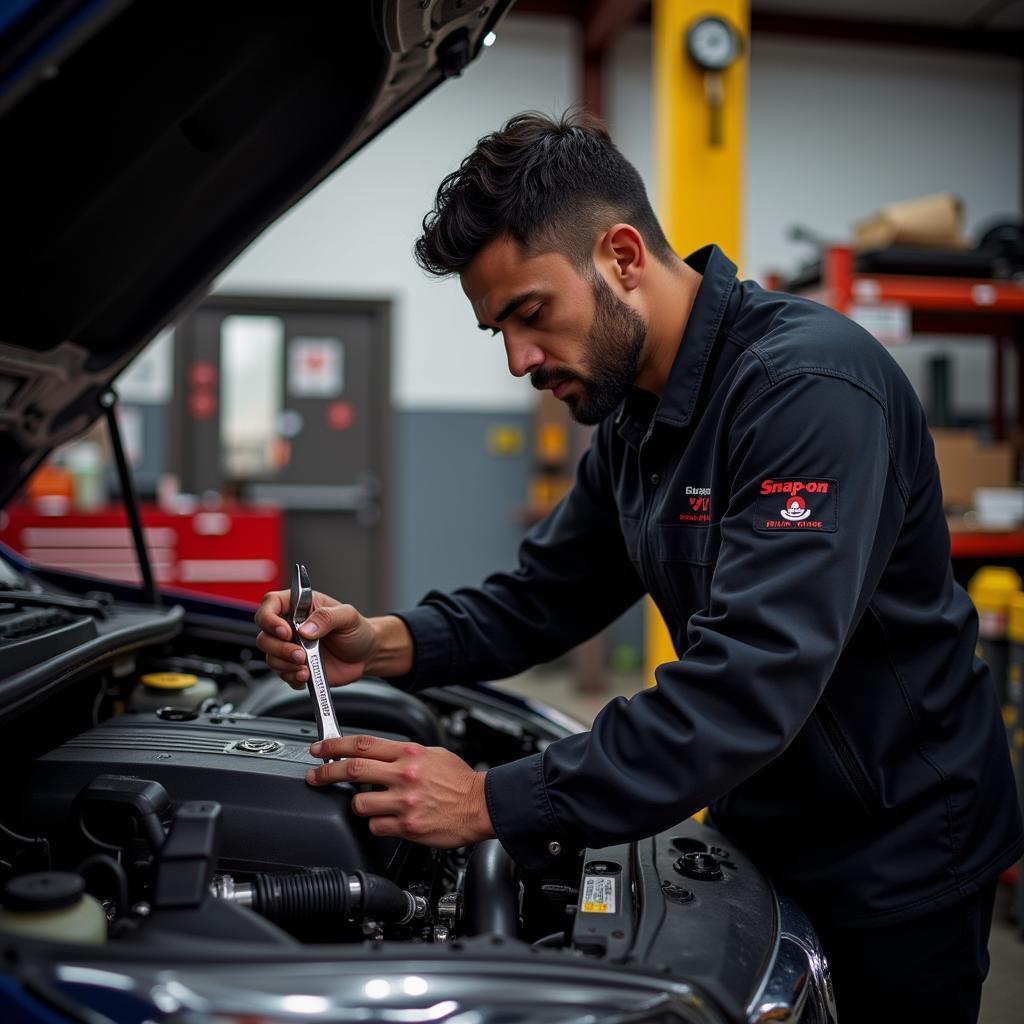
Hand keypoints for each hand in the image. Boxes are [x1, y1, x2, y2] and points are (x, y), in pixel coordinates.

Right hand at [254, 589, 377, 688]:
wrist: (367, 655)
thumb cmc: (357, 630)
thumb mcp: (348, 616)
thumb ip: (326, 617)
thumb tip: (305, 629)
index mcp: (300, 606)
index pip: (270, 604)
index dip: (270, 618)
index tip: (285, 631)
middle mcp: (291, 626)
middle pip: (265, 636)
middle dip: (279, 648)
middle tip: (300, 654)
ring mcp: (291, 648)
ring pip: (270, 657)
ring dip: (284, 664)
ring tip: (306, 666)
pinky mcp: (295, 667)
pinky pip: (282, 675)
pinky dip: (292, 677)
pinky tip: (307, 675)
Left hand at [306, 735, 496, 847]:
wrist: (481, 805)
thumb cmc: (459, 780)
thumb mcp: (431, 754)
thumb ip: (403, 754)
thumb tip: (376, 755)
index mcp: (409, 753)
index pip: (362, 744)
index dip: (335, 745)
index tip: (320, 748)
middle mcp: (405, 775)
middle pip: (352, 770)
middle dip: (326, 772)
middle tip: (315, 776)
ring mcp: (405, 802)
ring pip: (359, 804)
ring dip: (357, 804)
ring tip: (367, 804)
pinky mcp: (407, 826)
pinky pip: (376, 827)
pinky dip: (376, 824)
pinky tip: (387, 819)